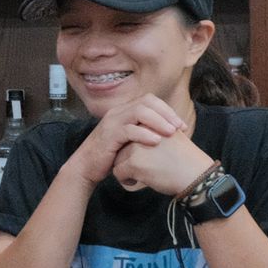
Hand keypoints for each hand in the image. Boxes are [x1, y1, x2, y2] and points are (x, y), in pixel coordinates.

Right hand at [67, 94, 186, 187]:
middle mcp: (118, 112)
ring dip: (158, 121)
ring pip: (138, 112)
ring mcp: (112, 122)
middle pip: (146, 102)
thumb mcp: (130, 140)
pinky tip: (156, 142)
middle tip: (180, 127)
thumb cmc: (111, 155)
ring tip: (171, 132)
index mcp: (124, 111)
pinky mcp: (108, 135)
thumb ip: (143, 131)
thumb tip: (168, 132)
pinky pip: (129, 130)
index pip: (149, 100)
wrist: (86, 166)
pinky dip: (144, 134)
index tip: (181, 125)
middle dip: (166, 113)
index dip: (167, 110)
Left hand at [111, 129, 214, 197]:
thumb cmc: (186, 159)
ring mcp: (135, 147)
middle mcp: (141, 131)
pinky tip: (136, 182)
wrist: (197, 175)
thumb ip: (155, 132)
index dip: (133, 147)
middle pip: (121, 146)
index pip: (130, 133)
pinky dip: (125, 179)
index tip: (142, 158)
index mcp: (150, 123)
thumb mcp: (170, 136)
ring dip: (124, 168)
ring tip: (139, 174)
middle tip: (140, 167)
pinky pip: (118, 172)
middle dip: (126, 157)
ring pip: (117, 159)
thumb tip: (137, 135)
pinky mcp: (133, 162)